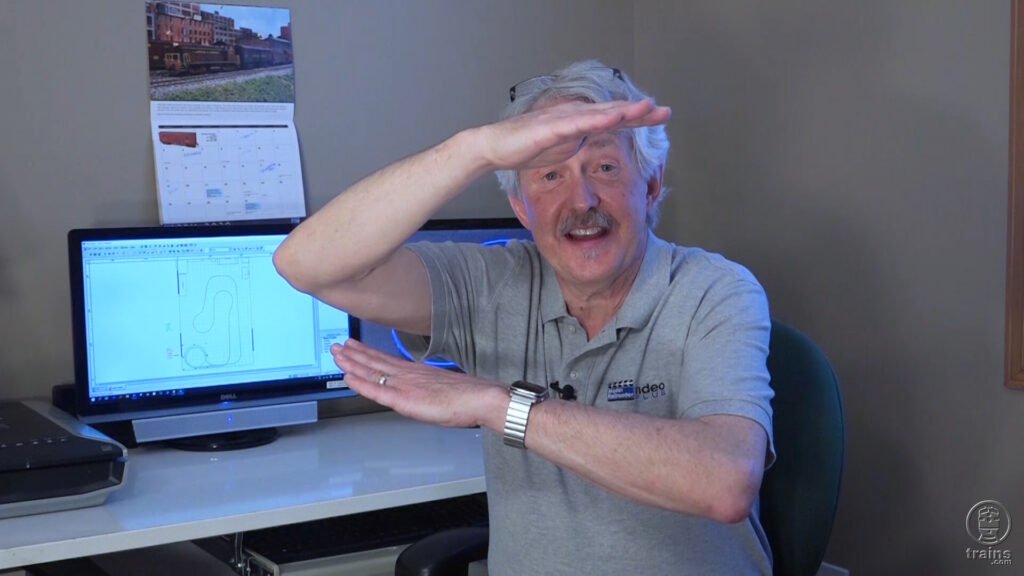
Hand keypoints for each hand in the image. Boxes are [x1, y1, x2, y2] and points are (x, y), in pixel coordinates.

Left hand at [331, 338, 506, 429]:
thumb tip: (423, 390)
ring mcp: (406, 384)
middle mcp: (408, 374)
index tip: (353, 346)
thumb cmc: (470, 396)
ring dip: (352, 363)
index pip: (386, 361)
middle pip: (375, 362)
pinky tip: (348, 377)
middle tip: (337, 345)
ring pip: (372, 371)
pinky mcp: (406, 398)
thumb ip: (429, 387)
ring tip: (336, 354)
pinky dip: (361, 383)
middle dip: (354, 354)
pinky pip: (377, 390)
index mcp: (417, 372)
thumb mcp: (444, 389)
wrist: (482, 398)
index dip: (367, 353)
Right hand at [476, 98, 670, 170]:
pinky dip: (597, 120)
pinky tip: (614, 118)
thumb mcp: (563, 146)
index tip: (661, 117)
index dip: (638, 117)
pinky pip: (578, 124)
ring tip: (647, 107)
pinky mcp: (551, 128)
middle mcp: (575, 114)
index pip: (614, 118)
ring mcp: (563, 119)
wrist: (496, 147)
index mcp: (579, 121)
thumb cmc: (526, 146)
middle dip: (641, 112)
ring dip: (625, 111)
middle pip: (613, 112)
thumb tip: (595, 140)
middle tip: (666, 111)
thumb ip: (581, 140)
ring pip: (600, 114)